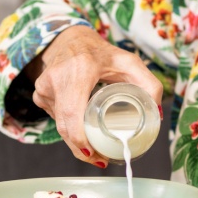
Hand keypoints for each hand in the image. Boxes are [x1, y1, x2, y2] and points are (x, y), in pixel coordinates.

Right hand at [26, 25, 162, 167]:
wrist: (71, 39)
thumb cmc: (101, 53)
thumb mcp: (129, 63)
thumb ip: (149, 84)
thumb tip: (157, 113)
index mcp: (79, 70)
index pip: (73, 114)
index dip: (80, 140)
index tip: (94, 154)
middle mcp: (57, 78)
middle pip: (65, 127)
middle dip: (81, 149)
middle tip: (100, 158)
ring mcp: (44, 87)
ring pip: (59, 125)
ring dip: (75, 139)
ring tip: (94, 144)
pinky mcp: (40, 94)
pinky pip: (55, 118)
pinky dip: (68, 126)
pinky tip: (80, 126)